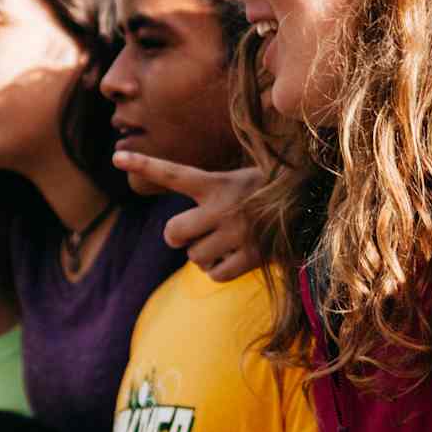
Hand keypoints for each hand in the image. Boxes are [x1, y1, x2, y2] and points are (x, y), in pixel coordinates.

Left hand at [113, 151, 265, 282]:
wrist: (315, 209)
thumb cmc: (273, 193)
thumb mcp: (242, 178)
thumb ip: (212, 191)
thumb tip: (185, 225)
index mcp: (218, 183)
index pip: (173, 173)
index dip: (144, 165)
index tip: (116, 157)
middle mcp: (222, 208)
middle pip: (172, 234)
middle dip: (177, 238)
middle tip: (192, 234)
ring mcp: (235, 234)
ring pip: (194, 258)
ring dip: (203, 256)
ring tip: (226, 242)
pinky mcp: (249, 257)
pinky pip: (215, 275)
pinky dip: (219, 271)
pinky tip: (235, 258)